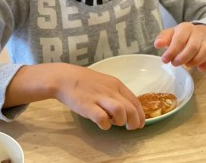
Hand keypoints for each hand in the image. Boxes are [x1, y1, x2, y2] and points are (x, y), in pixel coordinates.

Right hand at [4, 63, 144, 130]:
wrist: (64, 77)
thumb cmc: (85, 81)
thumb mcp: (105, 83)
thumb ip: (116, 94)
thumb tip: (126, 109)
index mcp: (116, 84)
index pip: (135, 100)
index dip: (141, 114)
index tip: (140, 123)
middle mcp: (111, 90)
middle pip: (131, 108)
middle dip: (135, 121)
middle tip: (131, 128)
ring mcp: (99, 98)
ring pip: (120, 111)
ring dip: (121, 121)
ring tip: (115, 123)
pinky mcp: (88, 106)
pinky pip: (102, 118)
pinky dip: (105, 124)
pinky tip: (102, 124)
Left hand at [154, 22, 205, 70]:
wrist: (197, 34)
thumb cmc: (180, 36)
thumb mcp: (170, 34)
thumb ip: (163, 38)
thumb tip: (157, 44)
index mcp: (186, 28)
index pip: (180, 39)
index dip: (172, 51)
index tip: (165, 60)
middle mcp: (198, 34)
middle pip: (193, 46)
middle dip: (182, 58)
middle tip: (175, 63)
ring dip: (195, 61)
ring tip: (187, 65)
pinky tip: (200, 68)